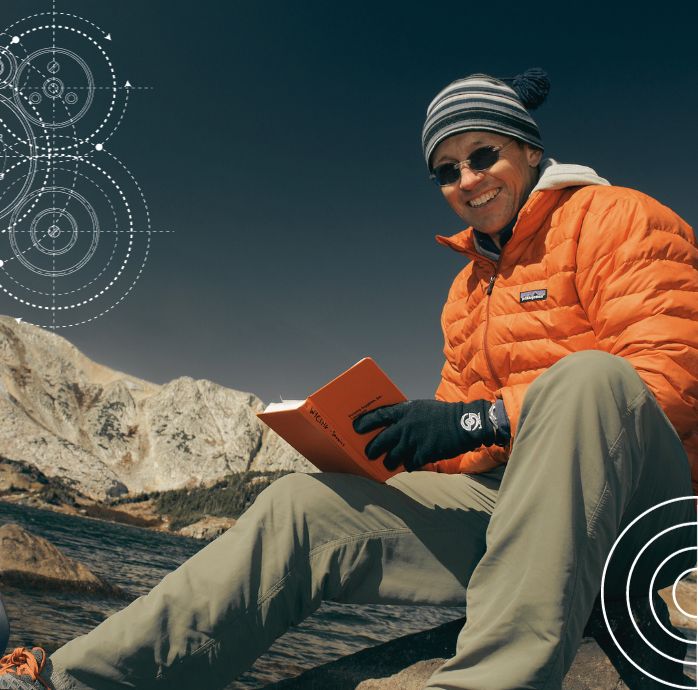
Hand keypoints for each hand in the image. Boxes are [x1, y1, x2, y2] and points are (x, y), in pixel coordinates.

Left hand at [352, 399, 496, 471]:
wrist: (466, 423)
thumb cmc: (444, 415)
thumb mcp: (422, 408)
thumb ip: (406, 416)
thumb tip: (393, 428)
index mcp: (406, 410)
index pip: (379, 415)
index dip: (365, 422)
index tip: (356, 428)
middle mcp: (406, 425)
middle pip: (382, 440)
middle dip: (373, 449)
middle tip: (369, 454)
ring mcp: (414, 441)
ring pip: (393, 456)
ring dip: (389, 462)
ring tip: (387, 464)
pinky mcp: (424, 454)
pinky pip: (410, 464)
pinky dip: (408, 465)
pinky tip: (409, 465)